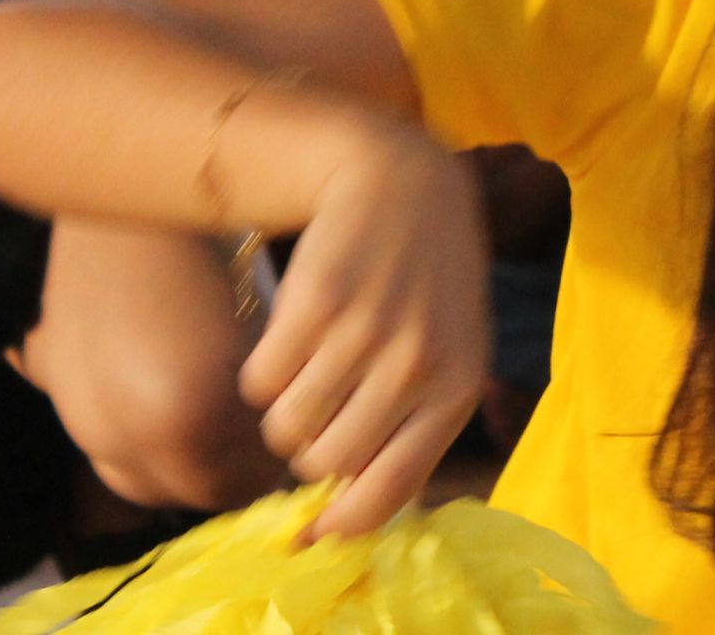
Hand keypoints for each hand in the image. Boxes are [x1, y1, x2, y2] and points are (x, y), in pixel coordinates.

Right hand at [240, 123, 490, 540]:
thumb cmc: (427, 285)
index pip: (385, 495)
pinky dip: (262, 372)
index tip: (315, 529)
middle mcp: (415, 367)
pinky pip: (257, 383)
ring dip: (285, 410)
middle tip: (323, 407)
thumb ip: (410, 437)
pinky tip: (292, 338)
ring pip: (285, 428)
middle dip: (311, 448)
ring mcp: (363, 334)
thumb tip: (336, 531)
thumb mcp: (449, 356)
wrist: (400, 183)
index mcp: (457, 390)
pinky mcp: (312, 304)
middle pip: (323, 464)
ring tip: (311, 368)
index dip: (341, 523)